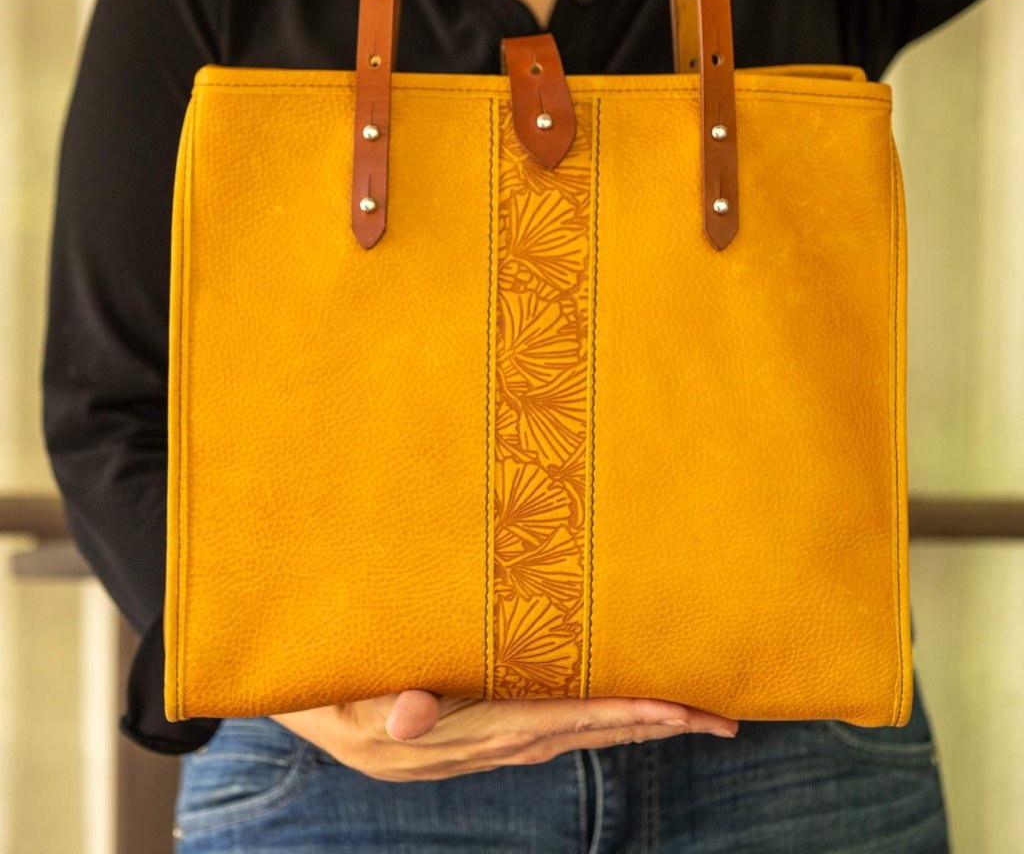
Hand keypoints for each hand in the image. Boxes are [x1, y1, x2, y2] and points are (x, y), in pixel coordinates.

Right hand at [272, 691, 738, 781]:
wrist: (316, 714)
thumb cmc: (335, 696)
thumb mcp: (347, 704)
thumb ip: (383, 707)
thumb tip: (408, 718)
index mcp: (470, 731)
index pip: (563, 721)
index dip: (620, 713)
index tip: (676, 708)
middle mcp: (493, 743)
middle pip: (588, 733)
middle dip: (655, 725)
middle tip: (720, 717)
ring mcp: (492, 744)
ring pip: (580, 734)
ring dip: (636, 725)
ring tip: (687, 715)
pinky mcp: (484, 737)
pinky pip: (556, 731)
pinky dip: (598, 722)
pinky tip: (618, 714)